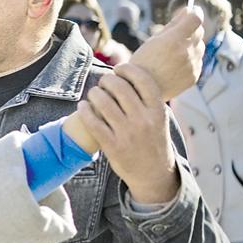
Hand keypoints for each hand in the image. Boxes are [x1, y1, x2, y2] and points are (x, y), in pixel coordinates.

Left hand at [79, 64, 179, 203]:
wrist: (154, 174)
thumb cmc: (153, 140)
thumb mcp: (159, 119)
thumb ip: (146, 100)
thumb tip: (126, 74)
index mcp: (158, 111)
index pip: (143, 80)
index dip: (127, 69)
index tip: (118, 69)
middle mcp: (144, 121)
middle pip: (119, 87)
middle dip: (107, 80)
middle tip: (103, 83)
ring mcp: (127, 134)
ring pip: (103, 102)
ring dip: (94, 93)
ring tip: (94, 94)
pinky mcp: (112, 146)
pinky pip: (92, 122)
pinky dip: (84, 110)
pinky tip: (83, 106)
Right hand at [128, 7, 203, 99]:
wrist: (139, 91)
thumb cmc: (142, 63)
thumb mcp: (153, 40)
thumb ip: (173, 25)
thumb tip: (188, 10)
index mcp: (173, 40)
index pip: (196, 18)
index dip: (194, 12)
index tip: (190, 11)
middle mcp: (186, 52)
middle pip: (199, 31)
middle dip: (190, 29)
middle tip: (177, 34)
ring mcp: (192, 65)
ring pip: (200, 46)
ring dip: (191, 45)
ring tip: (172, 54)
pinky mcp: (195, 76)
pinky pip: (198, 61)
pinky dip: (190, 59)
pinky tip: (174, 65)